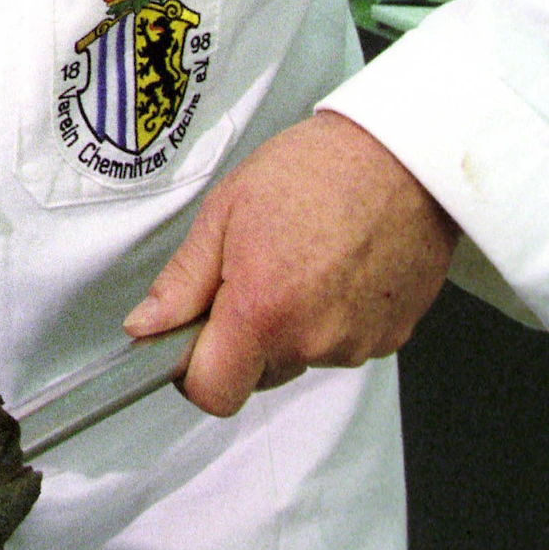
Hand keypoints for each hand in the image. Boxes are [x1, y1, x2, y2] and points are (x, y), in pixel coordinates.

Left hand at [123, 110, 459, 417]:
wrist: (401, 156)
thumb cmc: (317, 170)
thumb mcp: (225, 210)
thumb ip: (182, 281)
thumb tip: (147, 325)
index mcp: (263, 311)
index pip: (213, 393)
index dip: (193, 372)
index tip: (192, 340)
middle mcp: (313, 339)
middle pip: (257, 375)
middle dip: (243, 337)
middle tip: (252, 272)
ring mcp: (357, 343)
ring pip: (300, 356)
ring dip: (291, 324)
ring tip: (301, 259)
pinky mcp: (391, 338)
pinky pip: (341, 343)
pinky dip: (332, 316)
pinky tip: (336, 266)